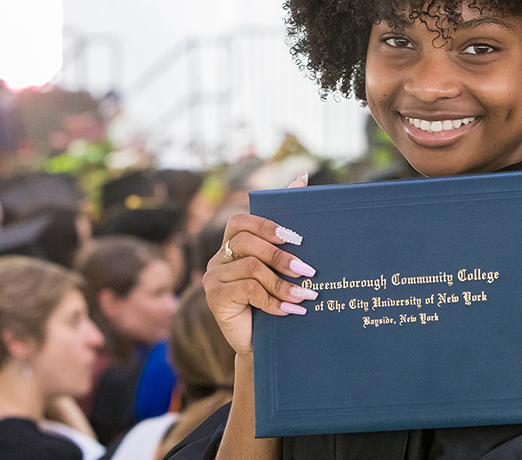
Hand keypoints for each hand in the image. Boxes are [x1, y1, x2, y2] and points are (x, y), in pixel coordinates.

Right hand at [203, 175, 317, 356]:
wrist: (261, 345)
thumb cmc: (274, 299)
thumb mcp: (282, 266)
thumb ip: (288, 226)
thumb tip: (302, 176)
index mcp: (232, 244)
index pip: (241, 222)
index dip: (267, 225)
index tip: (297, 237)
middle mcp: (218, 257)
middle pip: (247, 243)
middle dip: (282, 256)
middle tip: (309, 271)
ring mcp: (213, 278)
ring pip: (251, 268)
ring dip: (283, 283)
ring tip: (307, 296)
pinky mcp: (214, 298)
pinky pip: (247, 291)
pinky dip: (274, 301)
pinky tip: (292, 311)